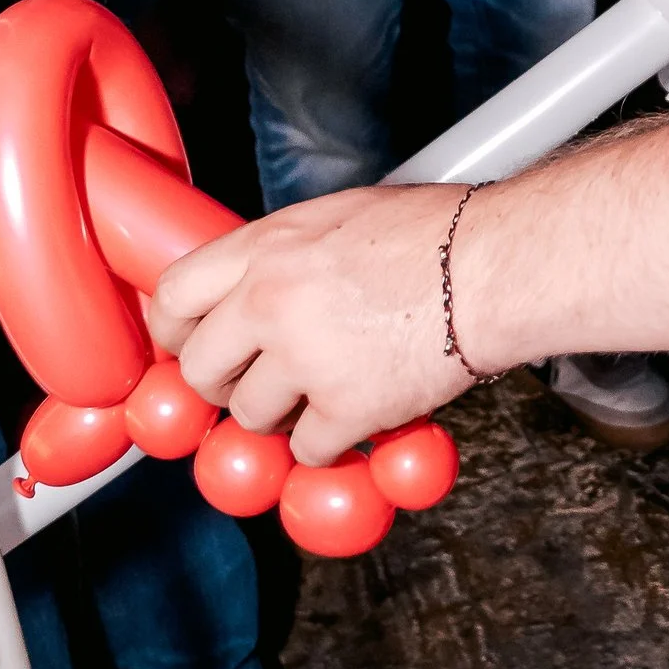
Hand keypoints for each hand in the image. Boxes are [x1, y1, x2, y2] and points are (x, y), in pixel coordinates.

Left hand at [150, 182, 474, 463]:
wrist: (494, 264)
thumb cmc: (433, 233)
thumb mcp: (337, 218)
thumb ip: (281, 256)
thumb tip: (243, 295)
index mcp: (266, 246)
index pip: (174, 296)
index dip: (175, 332)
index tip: (189, 348)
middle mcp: (270, 301)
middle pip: (201, 370)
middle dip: (225, 386)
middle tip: (257, 385)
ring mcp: (304, 357)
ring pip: (251, 417)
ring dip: (282, 417)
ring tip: (324, 394)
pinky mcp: (344, 407)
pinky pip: (307, 450)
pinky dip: (331, 443)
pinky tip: (360, 414)